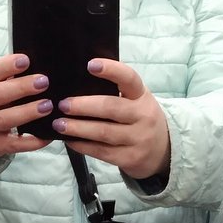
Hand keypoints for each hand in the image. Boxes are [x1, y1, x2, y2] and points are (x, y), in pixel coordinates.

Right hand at [0, 54, 52, 160]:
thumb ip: (6, 77)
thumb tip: (34, 65)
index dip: (7, 66)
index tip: (25, 60)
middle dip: (21, 87)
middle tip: (43, 81)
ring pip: (6, 119)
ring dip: (28, 112)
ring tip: (47, 105)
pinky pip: (15, 144)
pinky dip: (32, 141)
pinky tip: (47, 135)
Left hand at [52, 59, 170, 180]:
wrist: (163, 150)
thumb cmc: (139, 118)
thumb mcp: (136, 100)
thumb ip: (115, 90)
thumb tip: (77, 79)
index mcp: (142, 95)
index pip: (129, 78)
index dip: (111, 70)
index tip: (90, 64)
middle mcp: (143, 115)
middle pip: (111, 108)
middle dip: (83, 106)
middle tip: (63, 104)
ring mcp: (138, 138)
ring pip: (103, 132)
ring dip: (78, 128)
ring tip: (59, 124)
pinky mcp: (131, 158)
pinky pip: (101, 152)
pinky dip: (82, 145)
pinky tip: (69, 140)